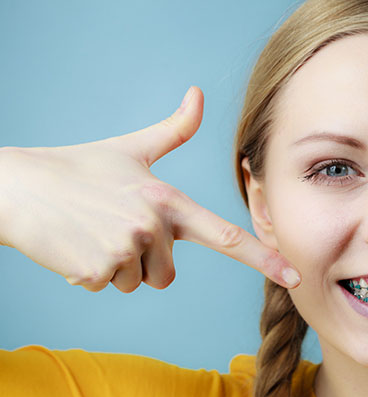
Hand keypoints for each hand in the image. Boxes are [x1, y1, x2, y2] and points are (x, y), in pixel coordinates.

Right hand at [0, 87, 300, 291]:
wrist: (18, 188)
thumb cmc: (78, 169)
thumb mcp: (131, 149)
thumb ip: (173, 131)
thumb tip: (198, 93)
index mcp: (169, 200)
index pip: (225, 236)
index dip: (263, 259)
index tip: (294, 277)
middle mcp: (154, 226)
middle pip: (167, 275)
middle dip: (143, 262)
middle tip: (113, 229)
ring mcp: (126, 249)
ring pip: (136, 283)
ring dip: (116, 267)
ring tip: (94, 234)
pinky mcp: (98, 270)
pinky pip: (107, 286)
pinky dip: (90, 273)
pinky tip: (76, 246)